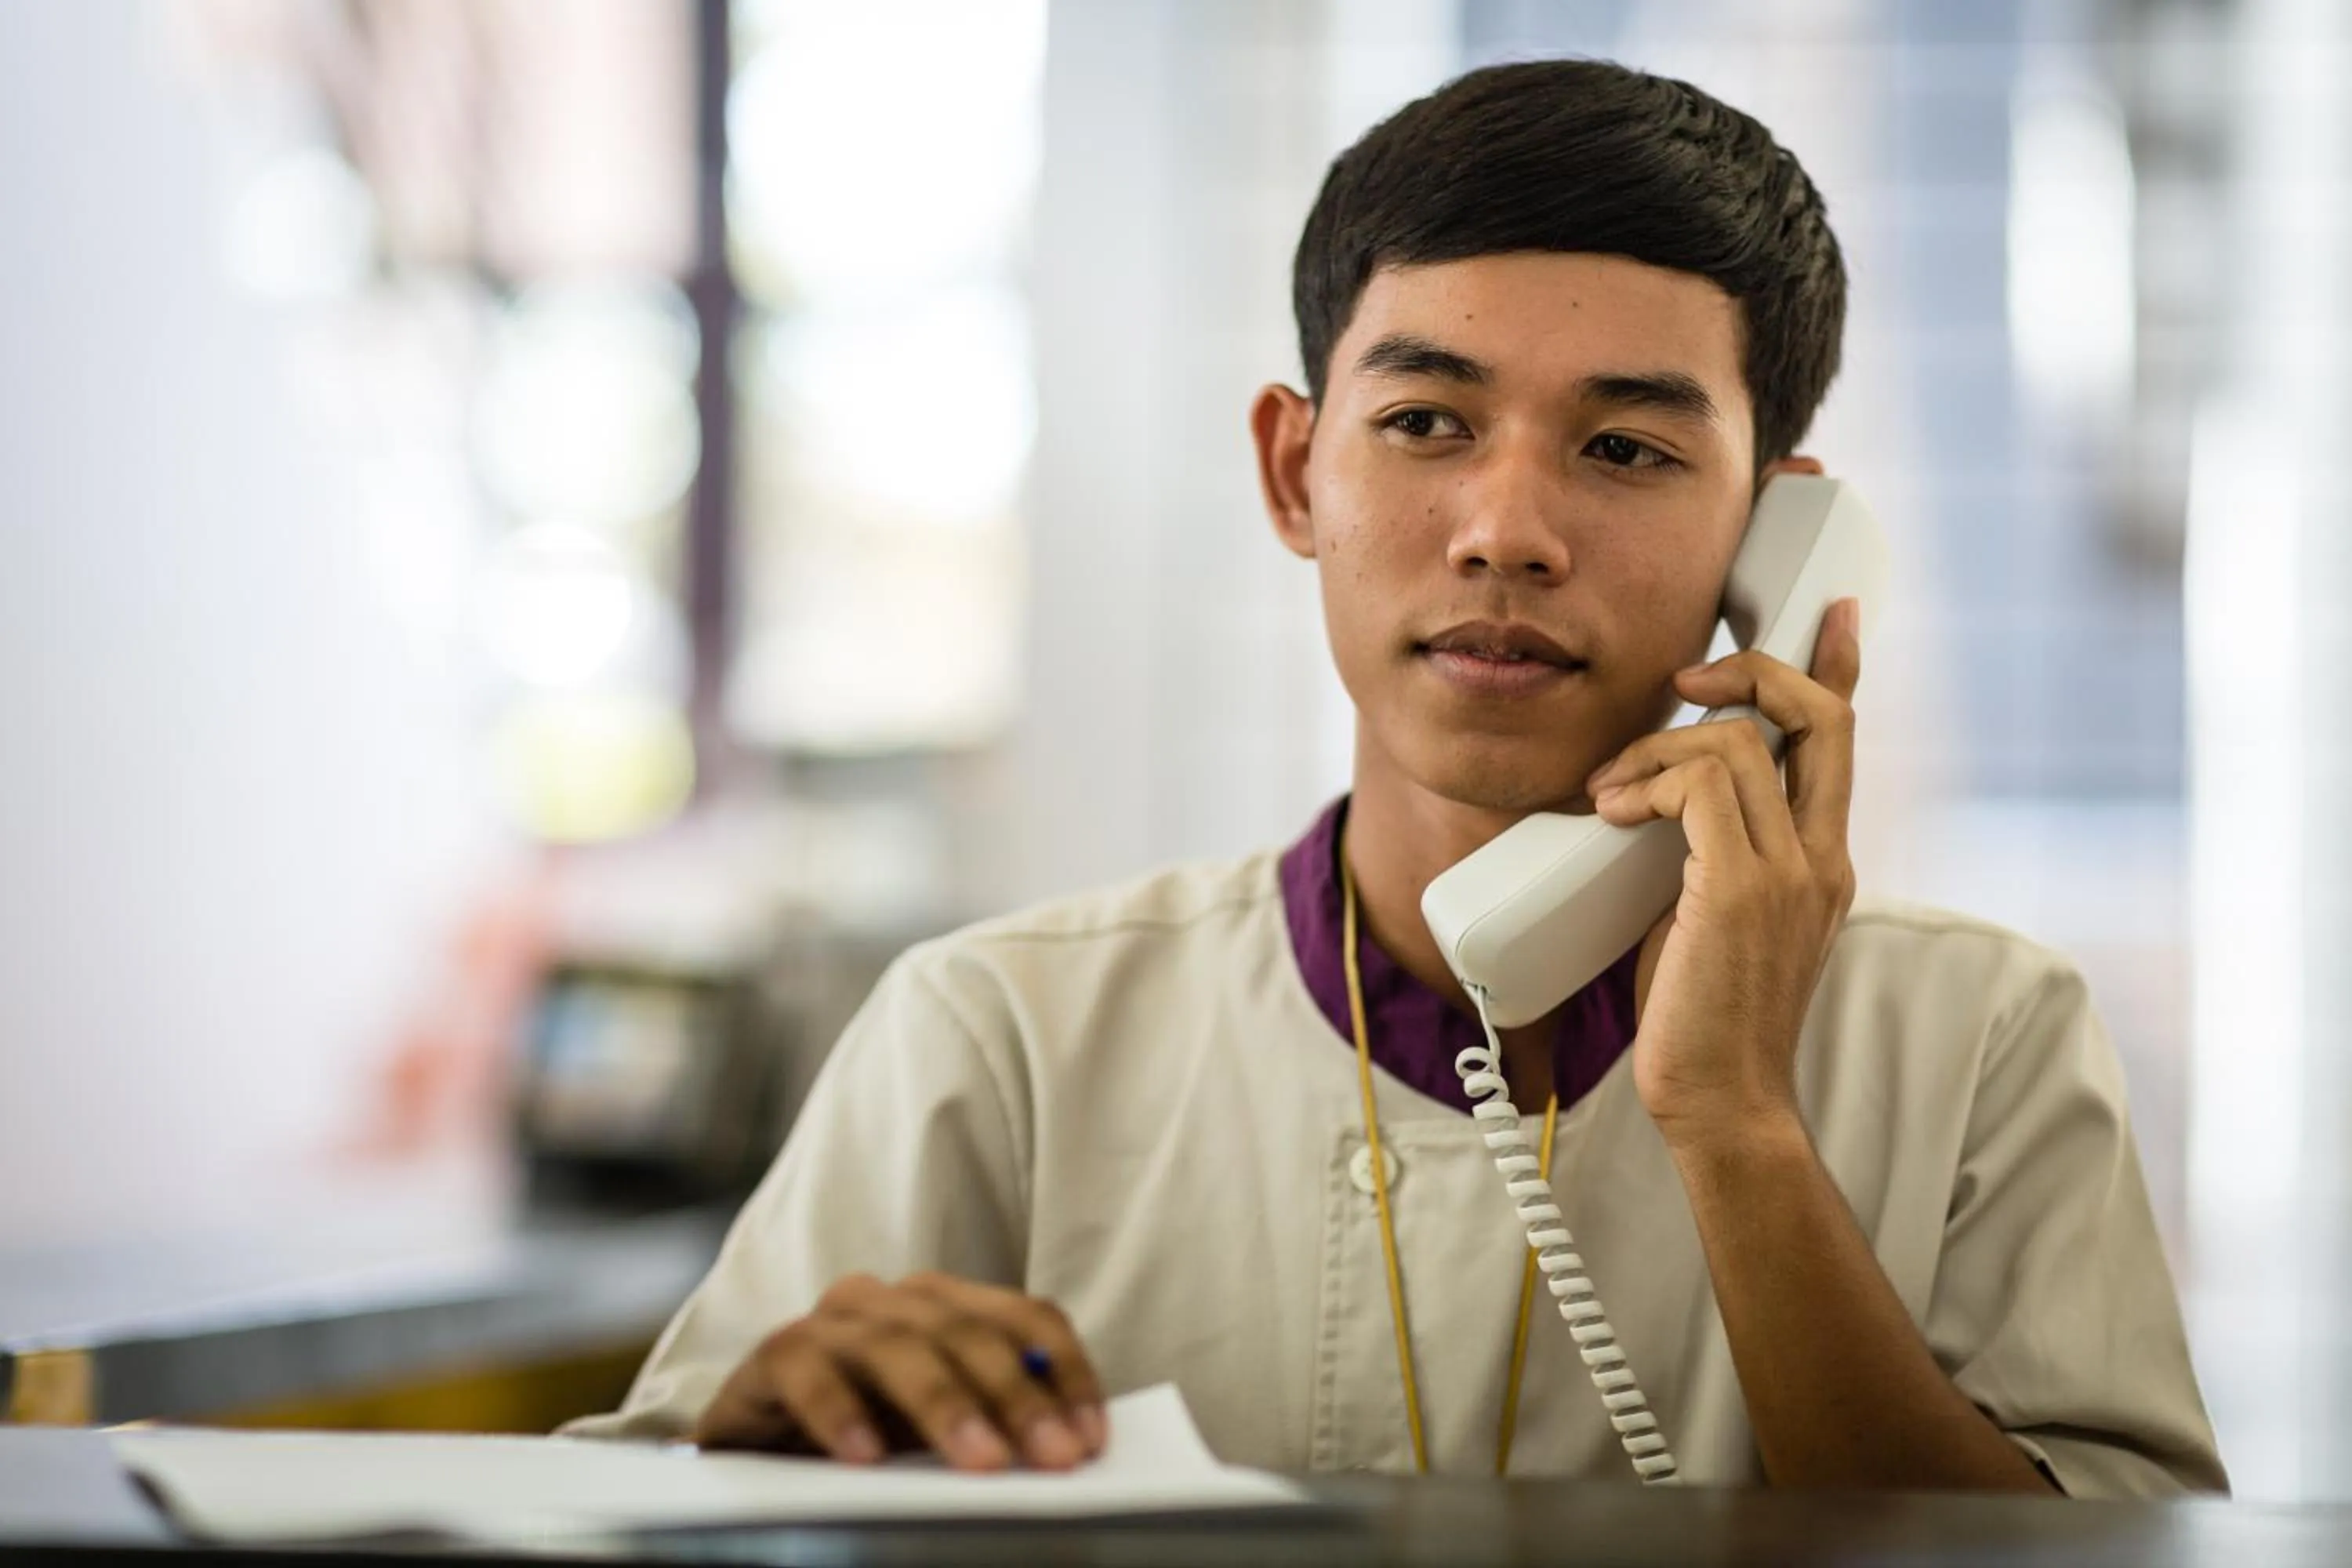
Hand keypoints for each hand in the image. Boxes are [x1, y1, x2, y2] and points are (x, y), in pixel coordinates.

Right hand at [694, 1271, 1107, 1471]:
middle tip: (1052, 1457)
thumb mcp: (938, 1434)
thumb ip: (993, 1425)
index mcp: (947, 1306)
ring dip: (945, 1404)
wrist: (757, 1447)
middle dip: (1018, 1395)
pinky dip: (840, 1411)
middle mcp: (894, 1301)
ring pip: (897, 1344)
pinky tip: (866, 1457)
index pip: (1025, 1318)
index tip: (1090, 1438)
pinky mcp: (775, 1354)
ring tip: (980, 1462)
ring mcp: (833, 1322)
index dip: (1065, 1373)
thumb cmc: (866, 1434)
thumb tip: (1065, 1453)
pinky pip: (808, 1370)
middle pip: (968, 1331)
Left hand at [1583, 598, 1862, 1149]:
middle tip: (1687, 678)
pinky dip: (1649, 780)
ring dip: (1660, 745)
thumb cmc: (1704, 1017)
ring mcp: (1791, 872)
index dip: (1837, 669)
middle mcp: (1822, 857)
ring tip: (1610, 791)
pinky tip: (1612, 811)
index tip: (1832, 615)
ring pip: (1742, 743)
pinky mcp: (1742, 887)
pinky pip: (1703, 785)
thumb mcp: (1712, 916)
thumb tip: (1651, 802)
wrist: (1722, 1100)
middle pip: (1819, 717)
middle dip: (1755, 671)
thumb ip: (1709, 856)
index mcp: (1824, 861)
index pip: (1843, 743)